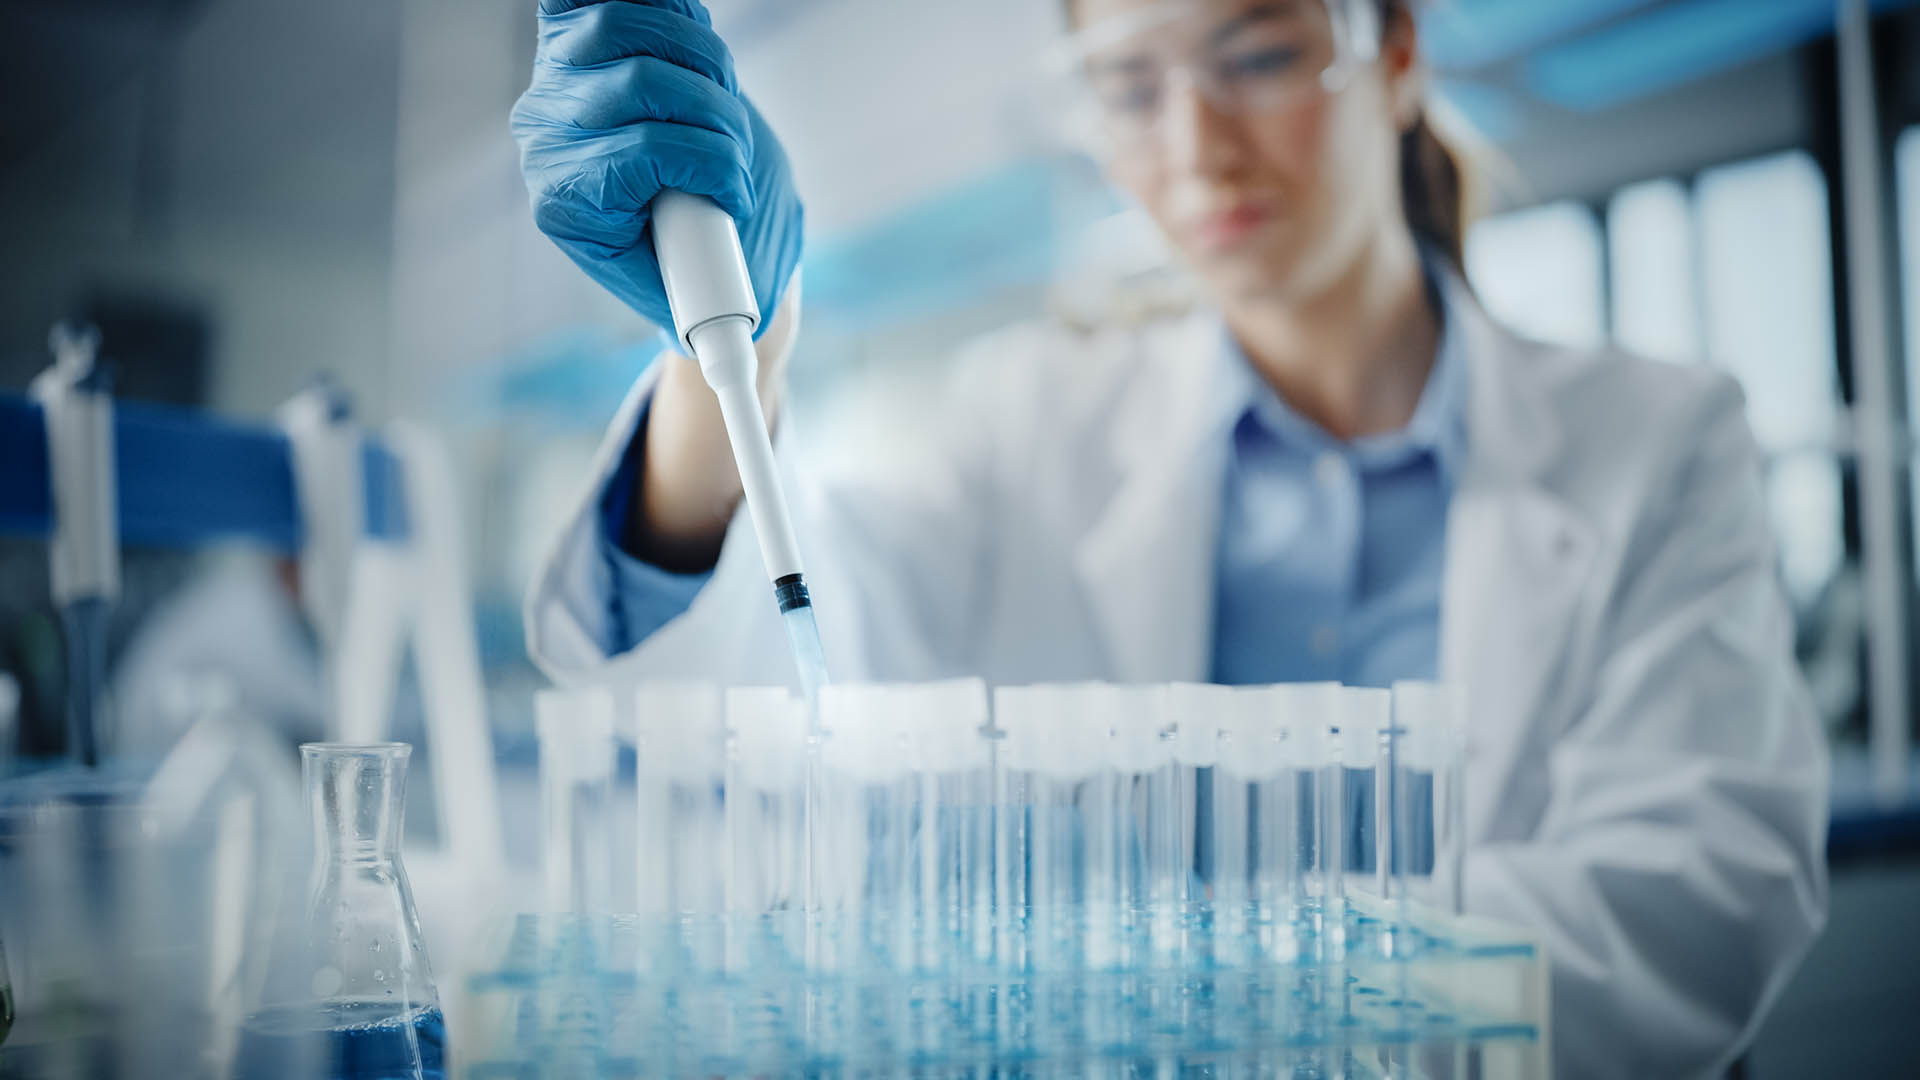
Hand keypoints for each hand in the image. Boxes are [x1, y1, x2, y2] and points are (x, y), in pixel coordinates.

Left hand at [512, 0, 803, 338]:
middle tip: (740, 151)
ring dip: (702, 58)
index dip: (708, 164)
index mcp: (567, 205)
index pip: (639, 153)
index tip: (739, 196)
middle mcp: (547, 136)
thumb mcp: (698, 287)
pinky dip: (669, 9)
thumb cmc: (690, 260)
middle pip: (640, 84)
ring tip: (723, 98)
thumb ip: (710, 284)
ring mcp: (556, 77)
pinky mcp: (571, 35)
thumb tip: (730, 322)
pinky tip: (695, 46)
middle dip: (716, 116)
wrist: (666, 222)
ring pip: (628, 27)